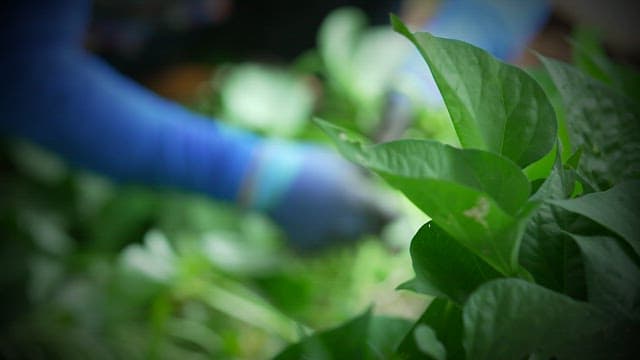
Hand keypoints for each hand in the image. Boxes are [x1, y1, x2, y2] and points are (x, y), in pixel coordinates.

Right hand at [243, 143, 392, 248]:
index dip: (395, 215)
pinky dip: (322, 236)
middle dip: (371, 223)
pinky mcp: (311, 251)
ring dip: (347, 228)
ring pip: (350, 241)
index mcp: (360, 201)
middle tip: (354, 208)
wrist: (264, 181)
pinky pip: (327, 247)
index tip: (392, 214)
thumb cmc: (307, 165)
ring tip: (323, 206)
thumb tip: (384, 184)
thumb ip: (367, 177)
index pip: (393, 216)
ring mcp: (330, 242)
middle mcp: (349, 226)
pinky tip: (307, 217)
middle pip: (373, 232)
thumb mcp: (342, 162)